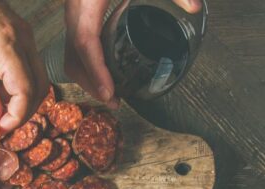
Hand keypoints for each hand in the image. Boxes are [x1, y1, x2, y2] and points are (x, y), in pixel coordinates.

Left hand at [0, 0, 48, 132]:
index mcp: (7, 45)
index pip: (25, 91)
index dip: (16, 116)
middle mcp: (24, 40)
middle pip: (40, 88)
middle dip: (23, 112)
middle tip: (0, 125)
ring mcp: (27, 37)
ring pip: (37, 79)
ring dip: (20, 100)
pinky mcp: (23, 37)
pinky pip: (29, 68)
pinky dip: (17, 86)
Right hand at [64, 0, 200, 106]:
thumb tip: (193, 8)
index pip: (85, 42)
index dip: (96, 71)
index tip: (110, 92)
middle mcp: (75, 7)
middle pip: (73, 55)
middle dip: (91, 83)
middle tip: (115, 102)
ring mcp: (73, 10)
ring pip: (70, 52)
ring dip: (87, 77)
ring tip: (110, 93)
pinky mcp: (78, 11)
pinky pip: (75, 43)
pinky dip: (86, 63)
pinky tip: (104, 71)